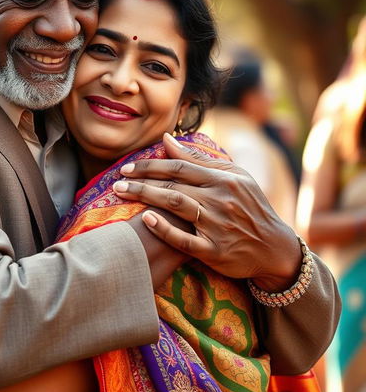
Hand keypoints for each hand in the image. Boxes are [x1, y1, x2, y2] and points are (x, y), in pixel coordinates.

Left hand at [116, 133, 300, 290]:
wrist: (275, 248)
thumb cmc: (250, 207)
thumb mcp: (234, 177)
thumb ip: (199, 159)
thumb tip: (167, 139)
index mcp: (223, 180)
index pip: (180, 167)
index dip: (151, 166)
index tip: (127, 167)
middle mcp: (220, 200)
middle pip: (173, 186)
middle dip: (141, 182)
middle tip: (116, 182)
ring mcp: (217, 227)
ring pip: (176, 206)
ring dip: (146, 197)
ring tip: (122, 194)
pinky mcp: (214, 252)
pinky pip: (184, 240)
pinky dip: (165, 229)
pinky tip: (147, 219)